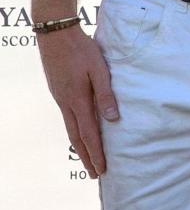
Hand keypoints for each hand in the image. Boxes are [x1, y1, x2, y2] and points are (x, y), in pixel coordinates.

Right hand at [37, 25, 118, 177]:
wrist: (56, 35)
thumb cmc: (81, 49)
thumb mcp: (99, 69)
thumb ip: (106, 94)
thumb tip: (113, 119)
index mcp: (78, 100)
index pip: (88, 134)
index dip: (95, 154)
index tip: (101, 170)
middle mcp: (66, 103)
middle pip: (76, 137)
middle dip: (86, 157)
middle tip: (94, 174)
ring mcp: (60, 98)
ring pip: (70, 128)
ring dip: (80, 145)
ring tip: (87, 156)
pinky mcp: (58, 91)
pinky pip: (67, 117)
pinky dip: (74, 130)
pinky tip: (80, 129)